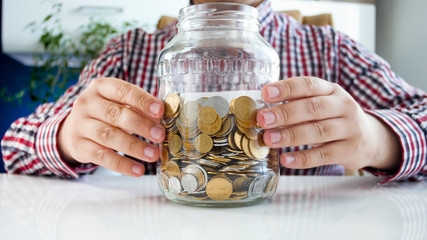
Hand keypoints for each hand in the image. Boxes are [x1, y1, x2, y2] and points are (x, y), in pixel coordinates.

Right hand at [58, 78, 164, 176]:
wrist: (72, 129)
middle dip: (141, 126)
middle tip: (160, 135)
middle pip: (116, 114)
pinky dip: (121, 164)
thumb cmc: (106, 113)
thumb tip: (162, 120)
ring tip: (153, 155)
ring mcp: (80, 125)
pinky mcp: (79, 146)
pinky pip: (101, 156)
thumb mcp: (118, 103)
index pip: (123, 91)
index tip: (160, 111)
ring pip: (109, 136)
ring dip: (134, 147)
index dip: (142, 101)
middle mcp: (87, 103)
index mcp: (101, 87)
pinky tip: (138, 170)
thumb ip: (138, 108)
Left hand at [257, 77, 400, 171]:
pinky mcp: (350, 150)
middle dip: (285, 113)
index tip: (266, 92)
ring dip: (291, 135)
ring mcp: (349, 128)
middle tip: (263, 119)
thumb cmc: (334, 118)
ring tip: (269, 139)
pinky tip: (286, 159)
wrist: (371, 139)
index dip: (287, 88)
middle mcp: (343, 106)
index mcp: (332, 90)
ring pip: (318, 131)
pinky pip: (324, 155)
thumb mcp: (323, 104)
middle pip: (313, 108)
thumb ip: (298, 104)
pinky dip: (303, 158)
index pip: (308, 85)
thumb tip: (263, 109)